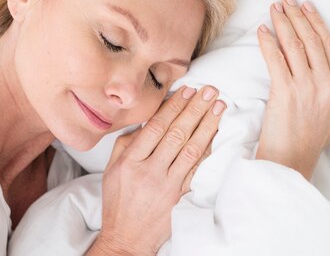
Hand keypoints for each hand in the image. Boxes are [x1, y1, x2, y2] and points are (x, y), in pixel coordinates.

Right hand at [91, 85, 224, 255]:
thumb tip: (145, 123)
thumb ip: (126, 144)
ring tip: (218, 106)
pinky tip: (216, 134)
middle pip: (176, 134)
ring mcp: (167, 185)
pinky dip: (208, 150)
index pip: (156, 127)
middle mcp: (149, 171)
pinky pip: (197, 169)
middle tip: (209, 91)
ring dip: (207, 125)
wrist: (126, 238)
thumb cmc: (117, 202)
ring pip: (191, 149)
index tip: (187, 90)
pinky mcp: (180, 196)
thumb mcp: (111, 170)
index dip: (173, 106)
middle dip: (195, 109)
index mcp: (130, 162)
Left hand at [255, 0, 329, 179]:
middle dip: (297, 16)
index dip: (317, 23)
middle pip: (312, 41)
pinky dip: (267, 42)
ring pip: (294, 46)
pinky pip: (275, 59)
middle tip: (286, 0)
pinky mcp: (285, 92)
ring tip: (274, 9)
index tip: (307, 7)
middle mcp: (327, 85)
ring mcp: (306, 88)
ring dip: (282, 23)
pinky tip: (262, 30)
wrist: (292, 158)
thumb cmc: (311, 134)